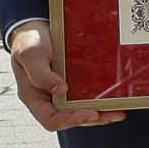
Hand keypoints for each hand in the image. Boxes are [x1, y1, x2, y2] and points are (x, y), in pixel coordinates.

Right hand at [6, 21, 121, 131]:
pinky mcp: (74, 83)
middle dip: (93, 118)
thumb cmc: (30, 41)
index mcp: (34, 97)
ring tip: (119, 111)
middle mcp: (49, 98)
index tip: (91, 114)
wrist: (36, 27)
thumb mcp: (31, 54)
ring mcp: (62, 92)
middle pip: (71, 118)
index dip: (71, 120)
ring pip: (82, 110)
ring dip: (101, 113)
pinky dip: (101, 100)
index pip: (51, 120)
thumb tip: (61, 89)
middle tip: (113, 114)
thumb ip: (40, 73)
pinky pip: (88, 96)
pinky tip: (116, 97)